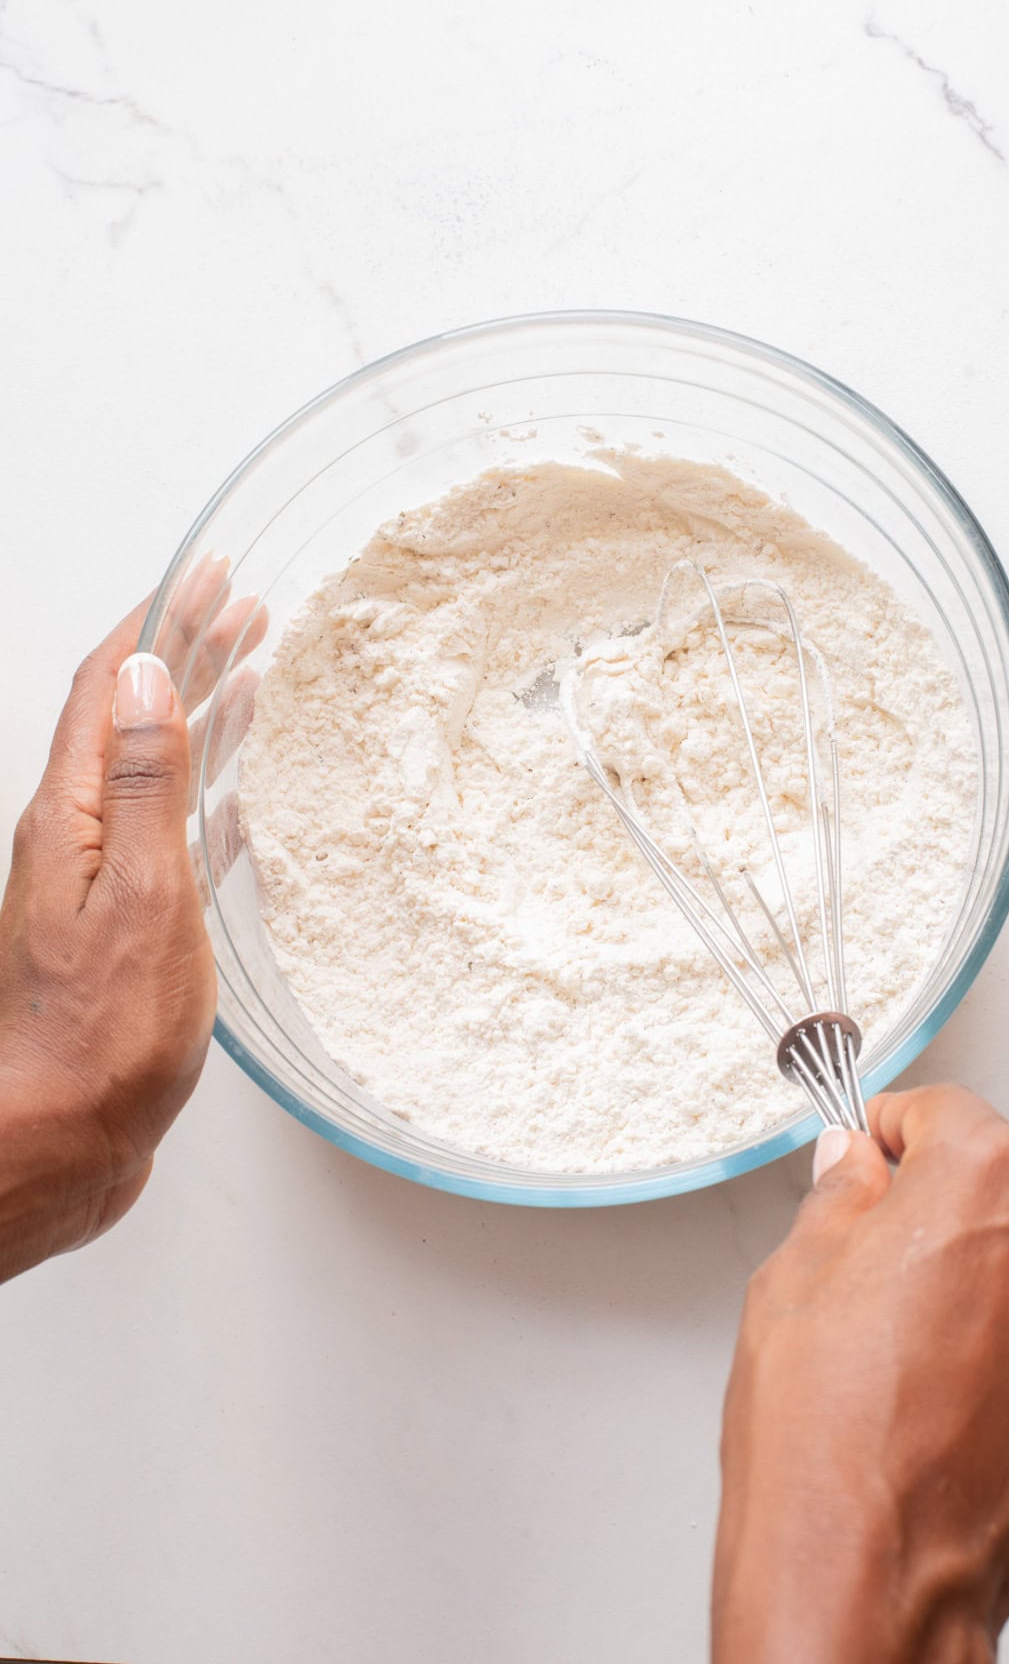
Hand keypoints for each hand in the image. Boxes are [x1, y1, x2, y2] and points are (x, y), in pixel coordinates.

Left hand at [0, 570, 263, 1281]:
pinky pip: (164, 825)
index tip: (207, 574)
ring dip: (195, 709)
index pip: (110, 686)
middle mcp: (75, 837)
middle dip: (184, 650)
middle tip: (243, 608)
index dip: (158, 621)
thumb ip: (144, 785)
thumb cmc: (96, 1039)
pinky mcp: (120, 923)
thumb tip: (148, 677)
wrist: (54, 1142)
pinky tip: (229, 788)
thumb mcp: (138, 897)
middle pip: (129, 714)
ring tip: (247, 670)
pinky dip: (199, 785)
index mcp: (72, 817)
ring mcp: (95, 880)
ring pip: (149, 765)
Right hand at [713, 1086, 1008, 1662]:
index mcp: (991, 1177)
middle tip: (887, 1272)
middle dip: (954, 1214)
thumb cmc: (826, 1436)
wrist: (870, 1579)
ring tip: (925, 1361)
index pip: (946, 1111)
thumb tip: (859, 1170)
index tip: (874, 1157)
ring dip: (1003, 1294)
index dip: (894, 1133)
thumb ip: (842, 1197)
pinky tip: (967, 1413)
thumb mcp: (793, 1274)